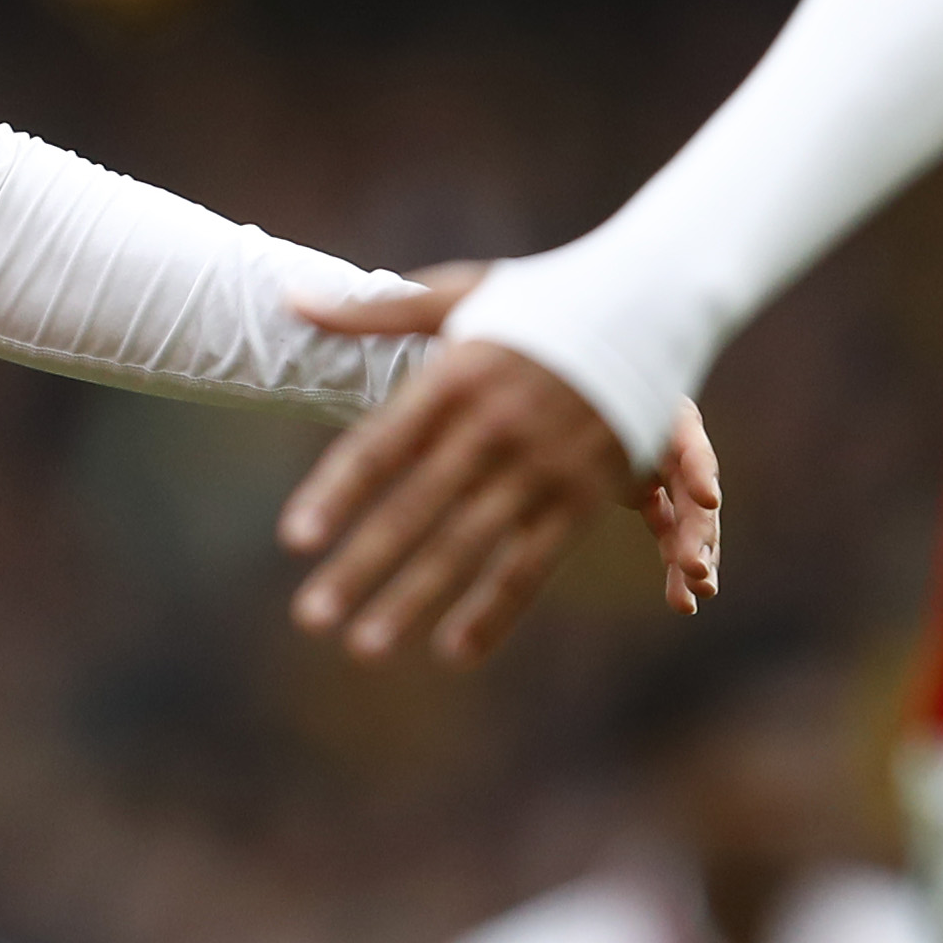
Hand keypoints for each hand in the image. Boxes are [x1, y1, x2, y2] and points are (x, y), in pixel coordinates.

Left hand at [279, 266, 722, 664]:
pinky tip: (453, 650)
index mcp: (455, 376)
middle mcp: (494, 426)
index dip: (337, 492)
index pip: (382, 444)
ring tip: (364, 646)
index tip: (294, 538)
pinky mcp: (581, 498)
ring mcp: (539, 466)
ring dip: (415, 599)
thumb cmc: (546, 296)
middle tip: (309, 617)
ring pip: (468, 545)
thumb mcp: (460, 291)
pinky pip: (532, 563)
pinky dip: (494, 610)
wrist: (653, 302)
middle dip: (361, 564)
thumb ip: (374, 311)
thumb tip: (288, 297)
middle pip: (415, 507)